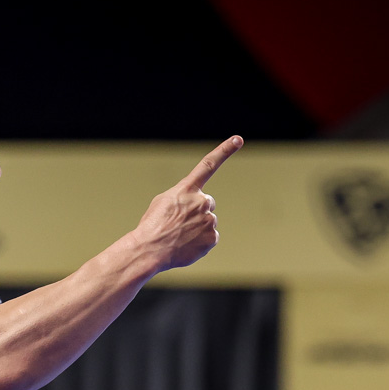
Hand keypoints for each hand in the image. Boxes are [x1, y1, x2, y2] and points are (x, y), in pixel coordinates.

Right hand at [131, 135, 241, 271]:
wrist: (150, 250)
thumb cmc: (152, 226)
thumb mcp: (162, 202)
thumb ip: (183, 198)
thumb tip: (198, 209)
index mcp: (187, 189)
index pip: (208, 165)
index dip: (224, 150)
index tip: (238, 139)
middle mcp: (201, 201)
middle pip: (206, 203)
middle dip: (196, 211)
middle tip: (178, 223)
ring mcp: (209, 220)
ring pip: (207, 222)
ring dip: (196, 228)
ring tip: (178, 236)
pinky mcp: (212, 238)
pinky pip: (209, 238)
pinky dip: (199, 242)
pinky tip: (185, 245)